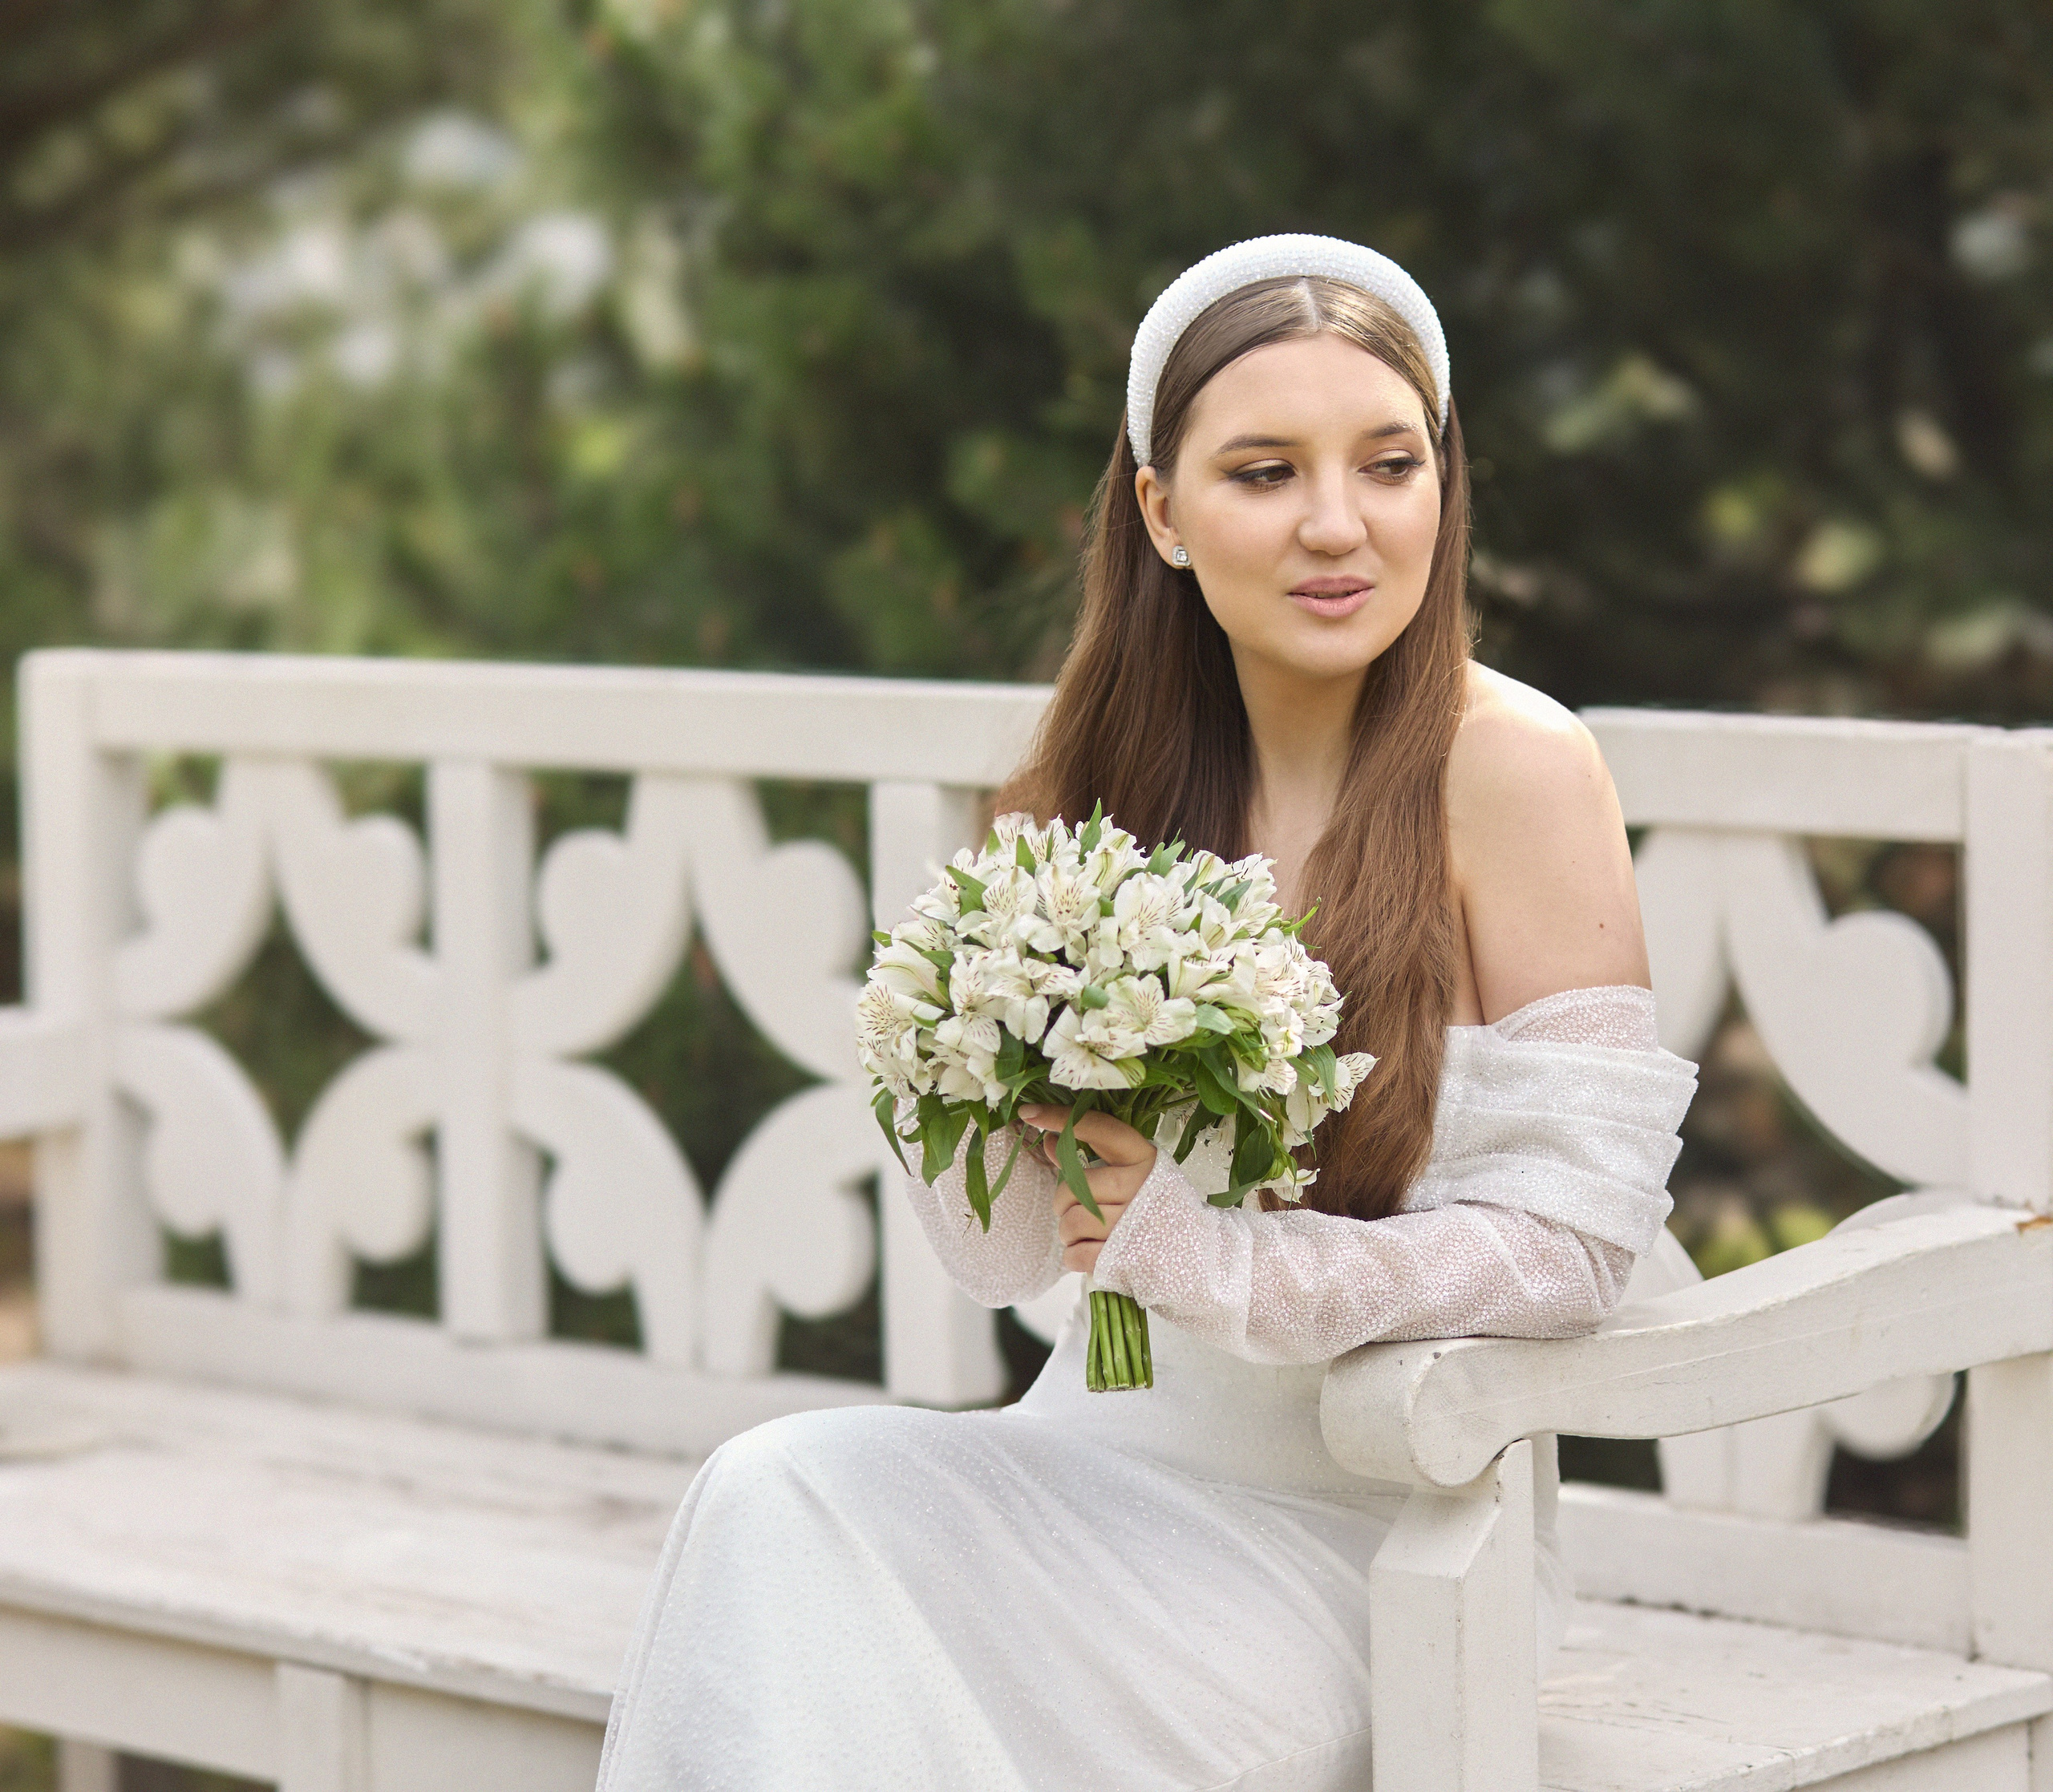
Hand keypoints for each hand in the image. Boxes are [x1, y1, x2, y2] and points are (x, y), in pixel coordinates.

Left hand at [1017, 1105, 1157, 1274]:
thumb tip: (1049, 1139)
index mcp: (1143, 1158)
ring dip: (1068, 1233)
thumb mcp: (1131, 1176)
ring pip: (1070, 1223)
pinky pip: (1076, 1255)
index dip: (1061, 1118)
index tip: (1029, 1112)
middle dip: (1063, 1204)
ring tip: (1085, 1236)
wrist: (1194, 1255)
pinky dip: (1073, 1257)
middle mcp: (1139, 1186)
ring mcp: (1133, 1223)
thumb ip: (1089, 1160)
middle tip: (1074, 1212)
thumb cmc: (1154, 1209)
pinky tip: (1089, 1253)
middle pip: (1073, 1187)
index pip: (1098, 1129)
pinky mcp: (1124, 1257)